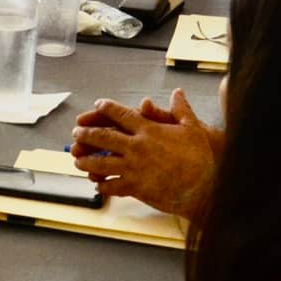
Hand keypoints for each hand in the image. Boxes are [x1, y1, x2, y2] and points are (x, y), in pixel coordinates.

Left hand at [70, 92, 219, 216]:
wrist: (204, 188)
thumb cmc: (200, 159)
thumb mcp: (193, 129)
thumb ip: (181, 110)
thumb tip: (177, 92)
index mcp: (148, 130)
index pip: (121, 114)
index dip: (106, 108)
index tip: (97, 105)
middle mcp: (137, 147)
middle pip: (103, 137)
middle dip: (87, 133)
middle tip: (76, 132)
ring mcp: (133, 168)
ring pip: (102, 162)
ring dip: (87, 160)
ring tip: (77, 159)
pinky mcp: (135, 187)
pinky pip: (112, 186)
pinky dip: (102, 185)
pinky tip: (96, 184)